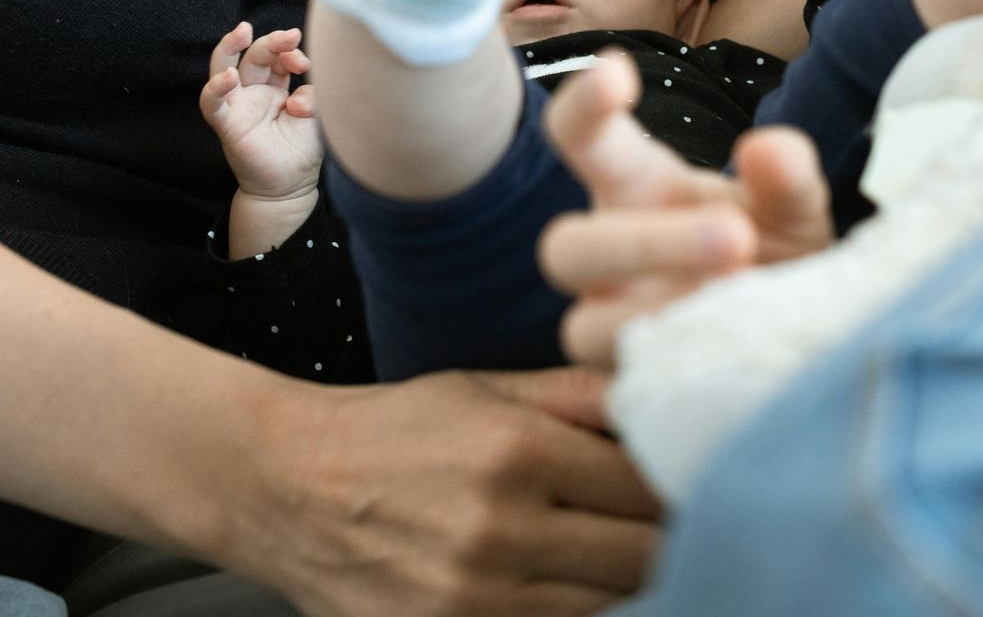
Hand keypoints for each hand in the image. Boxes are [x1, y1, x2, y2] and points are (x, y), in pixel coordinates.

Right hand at [200, 23, 319, 199]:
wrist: (291, 187)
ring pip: (223, 68)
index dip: (290, 53)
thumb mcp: (318, 117)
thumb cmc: (303, 150)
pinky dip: (215, 89)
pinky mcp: (228, 126)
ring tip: (243, 31)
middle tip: (292, 35)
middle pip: (255, 56)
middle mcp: (255, 93)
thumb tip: (296, 98)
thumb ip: (313, 99)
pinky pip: (212, 105)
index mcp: (276, 88)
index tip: (306, 62)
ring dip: (230, 47)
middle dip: (272, 42)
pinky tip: (227, 77)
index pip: (279, 59)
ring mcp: (239, 107)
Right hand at [233, 368, 660, 616]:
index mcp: (515, 451)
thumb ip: (577, 395)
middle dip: (669, 541)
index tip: (696, 477)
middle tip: (683, 525)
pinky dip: (576, 616)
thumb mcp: (483, 389)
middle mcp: (499, 528)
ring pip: (605, 609)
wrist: (286, 487)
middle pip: (640, 557)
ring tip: (624, 556)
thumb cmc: (395, 430)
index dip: (683, 483)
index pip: (646, 486)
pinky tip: (573, 586)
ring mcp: (473, 598)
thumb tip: (663, 389)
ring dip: (628, 586)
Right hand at [536, 55, 832, 366]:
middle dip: (642, 242)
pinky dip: (681, 370)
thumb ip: (788, 176)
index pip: (578, 136)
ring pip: (584, 328)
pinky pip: (628, 389)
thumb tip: (767, 149)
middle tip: (735, 235)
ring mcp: (611, 328)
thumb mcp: (796, 208)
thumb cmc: (781, 254)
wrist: (809, 339)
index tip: (619, 73)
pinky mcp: (633, 391)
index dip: (583, 106)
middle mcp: (606, 258)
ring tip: (740, 301)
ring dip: (658, 313)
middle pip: (566, 247)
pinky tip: (737, 355)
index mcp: (632, 188)